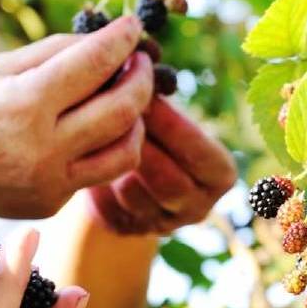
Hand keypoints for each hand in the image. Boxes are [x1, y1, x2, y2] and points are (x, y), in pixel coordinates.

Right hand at [0, 18, 152, 219]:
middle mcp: (42, 149)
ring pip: (126, 151)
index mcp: (23, 105)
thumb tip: (106, 40)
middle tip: (140, 61)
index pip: (95, 63)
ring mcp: (49, 184)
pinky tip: (94, 126)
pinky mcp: (51, 204)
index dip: (122, 39)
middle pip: (124, 109)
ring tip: (127, 96)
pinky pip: (97, 172)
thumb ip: (54, 53)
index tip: (132, 26)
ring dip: (137, 120)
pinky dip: (106, 146)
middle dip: (142, 78)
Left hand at [86, 98, 235, 233]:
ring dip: (113, 162)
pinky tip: (86, 157)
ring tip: (94, 130)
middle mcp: (197, 206)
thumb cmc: (151, 127)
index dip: (173, 125)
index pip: (201, 154)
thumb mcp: (165, 116)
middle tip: (112, 111)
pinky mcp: (127, 230)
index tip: (145, 97)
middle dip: (140, 145)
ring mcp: (162, 225)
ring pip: (134, 196)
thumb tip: (141, 77)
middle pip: (169, 181)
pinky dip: (96, 182)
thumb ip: (161, 105)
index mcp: (220, 175)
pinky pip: (108, 209)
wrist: (123, 164)